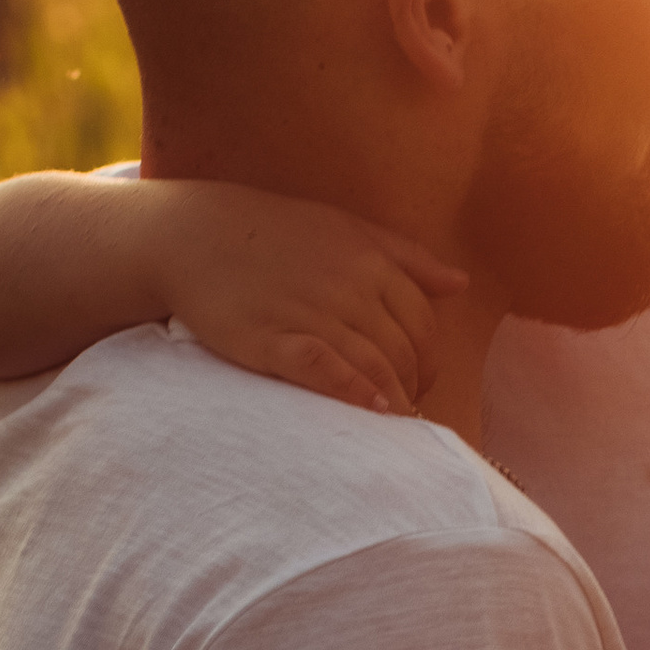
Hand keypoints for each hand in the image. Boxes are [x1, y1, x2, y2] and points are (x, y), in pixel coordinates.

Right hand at [151, 183, 466, 415]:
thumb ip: (406, 257)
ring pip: (374, 365)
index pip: (422, 325)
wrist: (188, 234)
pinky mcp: (271, 339)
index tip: (420, 382)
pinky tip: (372, 410)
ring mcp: (309, 313)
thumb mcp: (343, 228)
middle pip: (403, 352)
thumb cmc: (272, 233)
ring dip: (394, 399)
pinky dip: (355, 392)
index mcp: (369, 261)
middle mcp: (347, 287)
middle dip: (414, 386)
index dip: (429, 360)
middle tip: (407, 408)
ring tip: (396, 421)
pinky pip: (326, 370)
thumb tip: (460, 283)